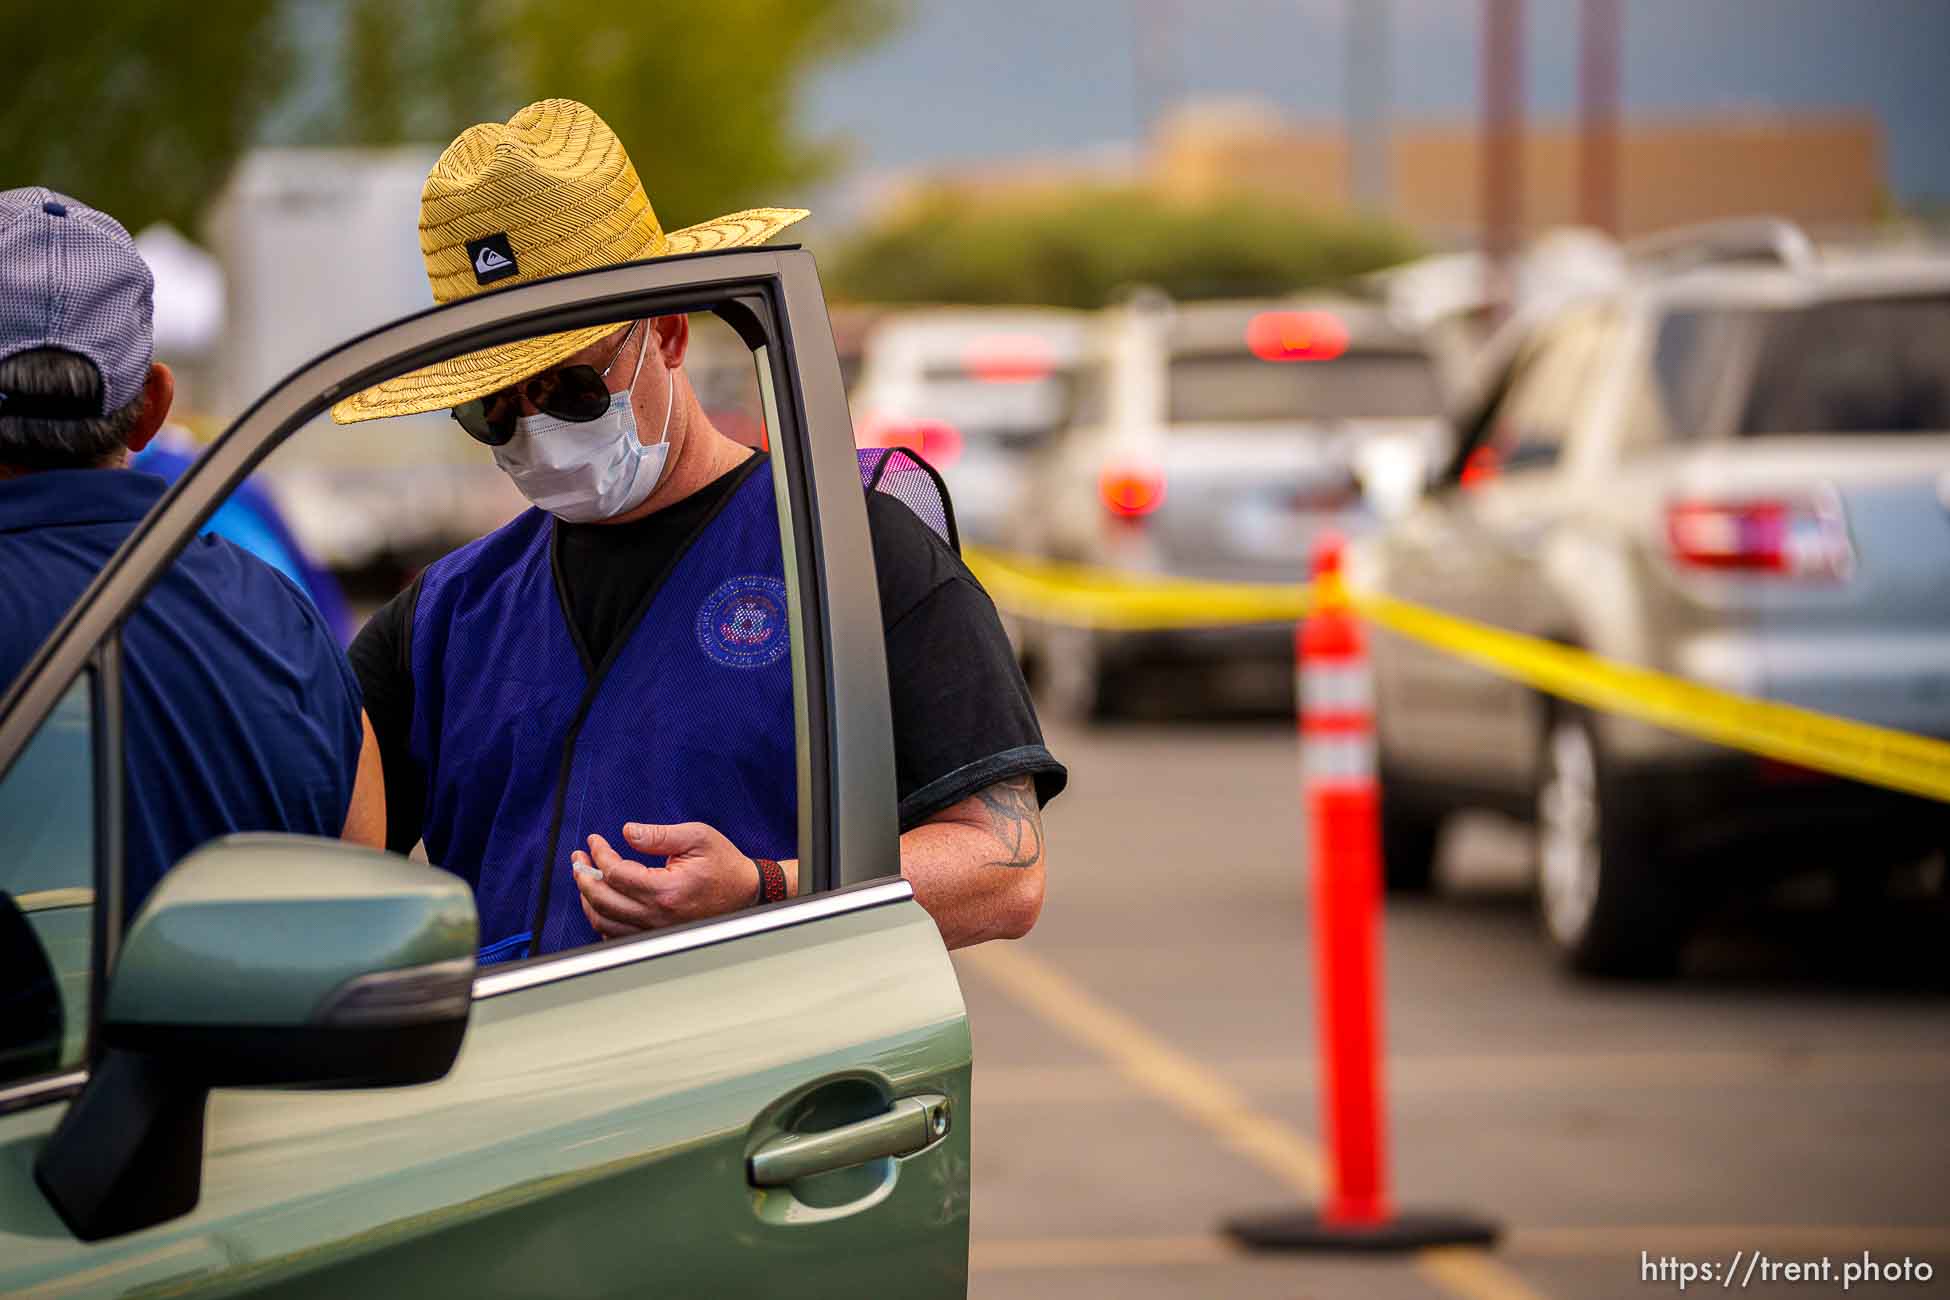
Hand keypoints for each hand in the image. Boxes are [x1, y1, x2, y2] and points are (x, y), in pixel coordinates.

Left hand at [572, 821, 757, 938]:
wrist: (745, 892)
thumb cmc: (724, 864)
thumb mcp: (697, 837)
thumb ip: (659, 835)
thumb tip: (627, 832)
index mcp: (666, 890)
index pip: (616, 873)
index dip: (599, 854)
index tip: (595, 840)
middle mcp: (657, 915)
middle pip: (602, 900)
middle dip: (583, 876)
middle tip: (578, 859)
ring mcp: (655, 930)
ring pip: (604, 922)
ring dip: (588, 899)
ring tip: (585, 878)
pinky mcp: (656, 936)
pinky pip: (617, 936)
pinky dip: (602, 920)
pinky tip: (601, 902)